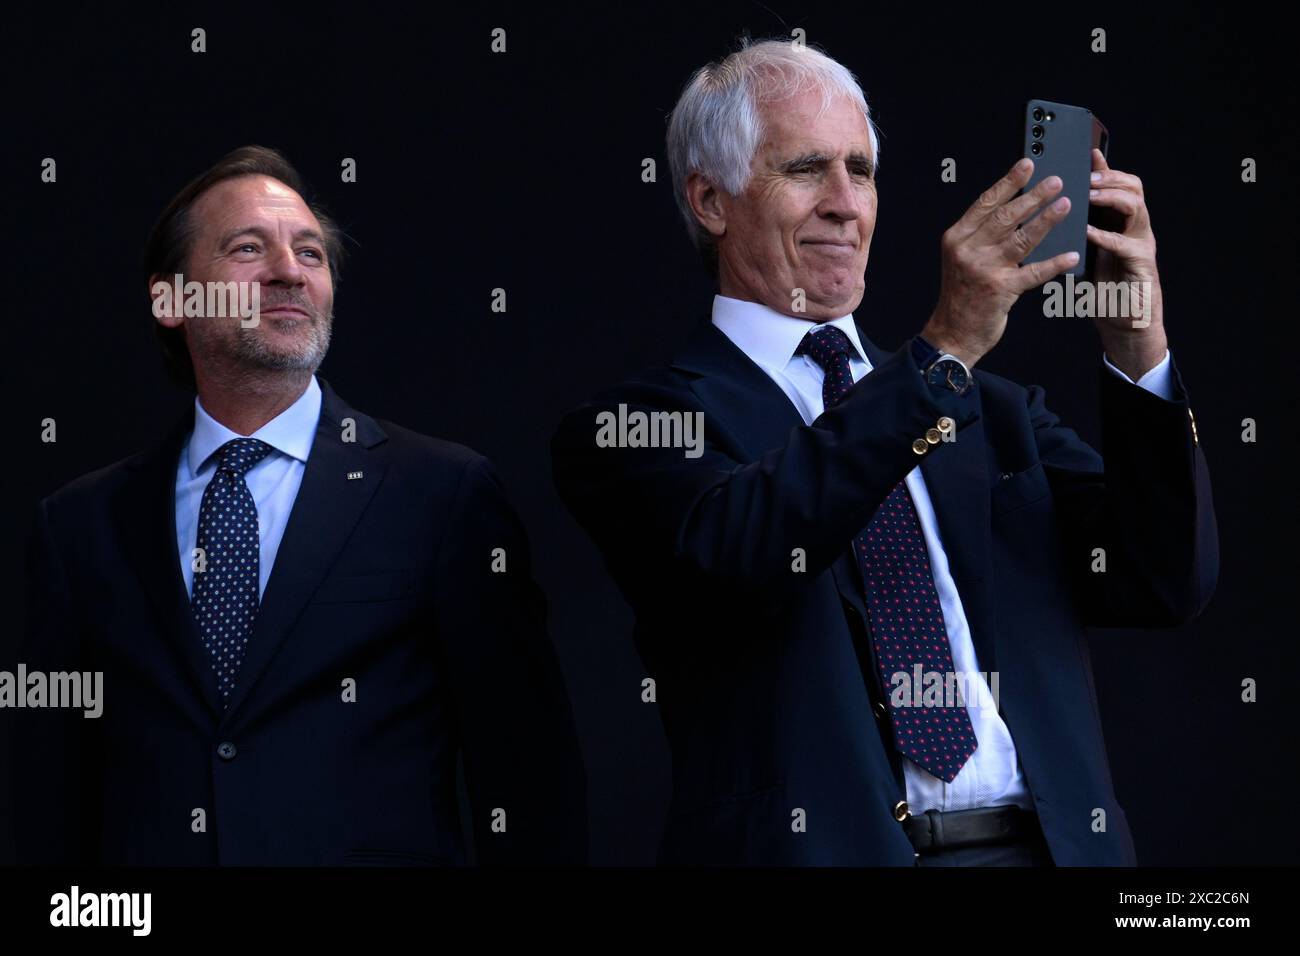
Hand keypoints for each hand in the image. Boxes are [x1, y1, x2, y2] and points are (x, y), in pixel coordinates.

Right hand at [922, 157, 1077, 367]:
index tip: (1027, 164)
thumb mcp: (961, 257)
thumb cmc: (962, 294)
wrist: (953, 333)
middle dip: (1034, 196)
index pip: (986, 202)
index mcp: (957, 237)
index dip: (1009, 181)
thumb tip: (1017, 208)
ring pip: (1022, 238)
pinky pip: (1034, 273)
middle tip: (1057, 181)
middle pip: (1006, 216)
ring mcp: (984, 270)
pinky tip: (1071, 255)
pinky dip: (1054, 264)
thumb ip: (981, 234)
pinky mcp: (1001, 290)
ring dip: (1047, 220)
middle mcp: (968, 250)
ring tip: (1066, 205)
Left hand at [1086, 148, 1166, 378]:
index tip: (1083, 151)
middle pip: (1132, 186)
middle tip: (1086, 174)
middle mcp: (1133, 227)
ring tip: (1089, 194)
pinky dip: (1108, 237)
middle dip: (1109, 176)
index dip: (1102, 167)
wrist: (1123, 323)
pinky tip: (1089, 233)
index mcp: (1117, 221)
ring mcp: (1141, 244)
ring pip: (1136, 207)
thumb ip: (1072, 232)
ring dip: (1112, 198)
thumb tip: (1042, 213)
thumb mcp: (1083, 253)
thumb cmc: (1102, 288)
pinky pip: (1127, 245)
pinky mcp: (1142, 265)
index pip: (1114, 184)